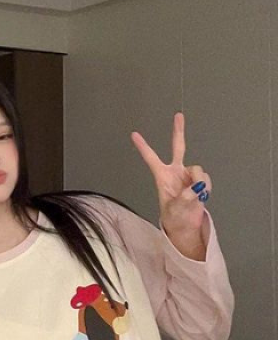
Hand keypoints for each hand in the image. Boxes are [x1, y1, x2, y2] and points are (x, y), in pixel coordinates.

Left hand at [131, 113, 210, 256]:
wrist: (185, 224)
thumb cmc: (174, 217)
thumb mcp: (175, 209)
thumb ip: (185, 197)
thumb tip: (197, 187)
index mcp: (162, 177)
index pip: (151, 158)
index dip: (143, 147)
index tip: (134, 134)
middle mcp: (175, 172)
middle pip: (178, 147)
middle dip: (178, 131)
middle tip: (178, 115)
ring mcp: (188, 174)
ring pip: (198, 169)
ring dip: (198, 182)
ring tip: (194, 197)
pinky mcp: (199, 180)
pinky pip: (206, 178)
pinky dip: (205, 188)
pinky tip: (200, 196)